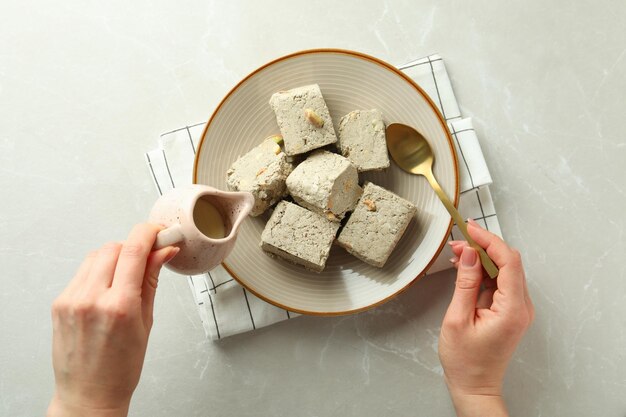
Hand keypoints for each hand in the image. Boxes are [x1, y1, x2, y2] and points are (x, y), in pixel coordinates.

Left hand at [47, 224, 178, 416]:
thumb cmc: (121, 367)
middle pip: (114, 247)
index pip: (133, 250)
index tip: (158, 232)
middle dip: (133, 247)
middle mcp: (91, 299)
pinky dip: (98, 272)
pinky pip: (82, 272)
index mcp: (119, 306)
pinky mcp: (59, 302)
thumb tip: (163, 252)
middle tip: (147, 257)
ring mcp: (71, 300)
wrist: (89, 393)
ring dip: (115, 257)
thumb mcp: (146, 322)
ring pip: (96, 255)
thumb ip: (151, 280)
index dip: (148, 233)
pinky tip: (107, 288)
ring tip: (125, 277)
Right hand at [438, 219, 533, 416]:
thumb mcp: (457, 319)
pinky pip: (500, 282)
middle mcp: (521, 307)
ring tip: (457, 254)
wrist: (474, 386)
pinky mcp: (510, 311)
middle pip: (509, 263)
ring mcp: (517, 309)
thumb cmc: (465, 361)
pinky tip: (465, 268)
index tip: (470, 230)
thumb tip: (468, 254)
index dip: (489, 241)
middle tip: (458, 242)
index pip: (509, 262)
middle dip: (484, 247)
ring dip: (482, 258)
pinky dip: (484, 271)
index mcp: (512, 309)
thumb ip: (465, 283)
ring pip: (505, 270)